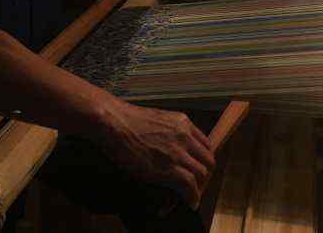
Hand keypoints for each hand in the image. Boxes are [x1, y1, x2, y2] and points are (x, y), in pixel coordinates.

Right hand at [96, 100, 215, 208]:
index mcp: (183, 122)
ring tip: (192, 197)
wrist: (114, 122)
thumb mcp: (157, 119)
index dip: (204, 161)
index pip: (206, 145)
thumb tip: (169, 146)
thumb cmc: (126, 120)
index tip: (199, 169)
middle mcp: (185, 136)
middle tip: (198, 186)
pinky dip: (192, 197)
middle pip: (208, 160)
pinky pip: (189, 186)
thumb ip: (169, 131)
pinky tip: (189, 203)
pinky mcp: (168, 167)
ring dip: (199, 189)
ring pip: (202, 174)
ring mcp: (178, 151)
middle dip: (206, 176)